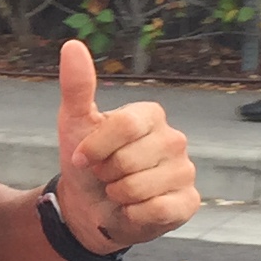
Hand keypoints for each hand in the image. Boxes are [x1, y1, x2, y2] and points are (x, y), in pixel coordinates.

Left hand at [53, 39, 198, 254]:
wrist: (89, 209)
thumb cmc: (87, 163)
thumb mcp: (74, 124)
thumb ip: (76, 87)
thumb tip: (72, 45)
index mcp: (151, 115)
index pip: (124, 126)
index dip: (96, 148)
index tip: (82, 158)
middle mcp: (174, 140)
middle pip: (128, 160)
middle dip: (106, 174)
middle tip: (107, 176)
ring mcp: (185, 171)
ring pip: (139, 188)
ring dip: (118, 196)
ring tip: (120, 192)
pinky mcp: (188, 203)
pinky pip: (155, 210)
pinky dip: (134, 215)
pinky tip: (135, 209)